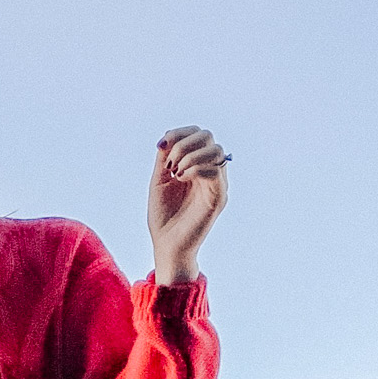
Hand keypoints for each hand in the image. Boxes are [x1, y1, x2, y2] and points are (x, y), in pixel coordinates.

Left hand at [148, 126, 228, 284]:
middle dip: (184, 143)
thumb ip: (164, 158)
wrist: (166, 245)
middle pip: (208, 136)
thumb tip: (167, 137)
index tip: (162, 145)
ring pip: (215, 149)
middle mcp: (209, 172)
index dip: (180, 132)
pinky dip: (195, 168)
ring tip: (176, 173)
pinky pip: (215, 170)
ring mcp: (216, 184)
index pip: (198, 134)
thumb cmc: (163, 217)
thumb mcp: (159, 181)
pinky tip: (181, 179)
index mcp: (196, 165)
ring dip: (190, 155)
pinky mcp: (218, 197)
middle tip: (169, 164)